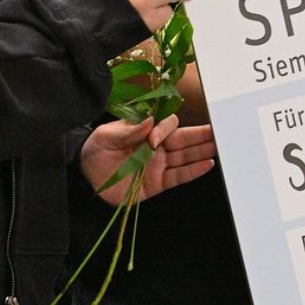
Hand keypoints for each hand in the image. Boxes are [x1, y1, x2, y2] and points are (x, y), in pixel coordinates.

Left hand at [81, 115, 215, 205]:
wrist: (86, 178)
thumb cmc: (95, 151)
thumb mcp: (107, 136)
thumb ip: (129, 130)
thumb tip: (151, 121)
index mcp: (146, 132)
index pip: (167, 126)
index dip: (165, 130)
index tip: (153, 140)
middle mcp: (157, 148)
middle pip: (184, 139)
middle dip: (201, 135)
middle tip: (219, 130)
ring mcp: (159, 166)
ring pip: (186, 157)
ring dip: (202, 151)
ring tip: (219, 146)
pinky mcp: (158, 183)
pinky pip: (179, 177)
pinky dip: (194, 172)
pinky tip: (207, 165)